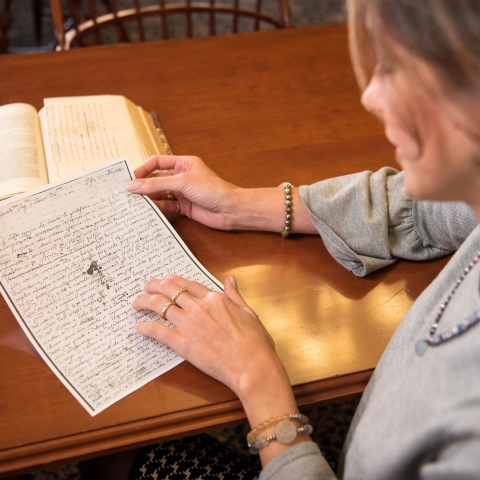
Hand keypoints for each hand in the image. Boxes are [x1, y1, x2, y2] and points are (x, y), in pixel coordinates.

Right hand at [127, 155, 240, 230]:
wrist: (231, 210)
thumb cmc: (214, 190)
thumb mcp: (183, 182)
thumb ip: (157, 183)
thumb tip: (134, 184)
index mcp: (184, 163)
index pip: (157, 162)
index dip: (143, 169)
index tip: (130, 178)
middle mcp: (182, 176)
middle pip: (156, 178)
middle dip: (143, 185)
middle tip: (127, 192)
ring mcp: (182, 192)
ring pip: (160, 193)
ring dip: (148, 197)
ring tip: (133, 202)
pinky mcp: (184, 207)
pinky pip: (166, 206)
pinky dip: (156, 208)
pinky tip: (147, 210)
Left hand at [133, 274, 278, 396]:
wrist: (252, 365)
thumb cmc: (255, 342)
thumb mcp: (248, 312)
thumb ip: (235, 295)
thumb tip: (230, 280)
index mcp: (215, 299)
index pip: (188, 284)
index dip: (173, 280)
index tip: (165, 280)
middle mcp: (199, 308)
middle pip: (170, 290)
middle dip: (154, 286)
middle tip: (146, 287)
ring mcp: (189, 325)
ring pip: (160, 306)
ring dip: (145, 302)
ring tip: (136, 303)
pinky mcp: (182, 344)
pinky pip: (158, 331)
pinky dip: (146, 327)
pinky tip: (139, 327)